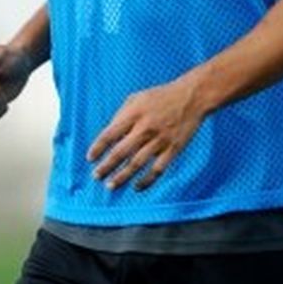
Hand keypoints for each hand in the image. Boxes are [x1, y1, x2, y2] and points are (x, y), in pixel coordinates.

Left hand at [88, 76, 205, 190]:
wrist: (192, 97)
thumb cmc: (160, 97)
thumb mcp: (136, 99)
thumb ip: (121, 116)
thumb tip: (108, 137)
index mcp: (133, 115)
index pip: (110, 135)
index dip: (98, 148)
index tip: (90, 159)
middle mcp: (145, 128)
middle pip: (120, 152)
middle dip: (106, 166)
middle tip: (96, 176)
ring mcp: (160, 140)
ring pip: (137, 164)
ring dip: (122, 177)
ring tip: (110, 185)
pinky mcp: (173, 149)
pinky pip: (158, 169)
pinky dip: (146, 180)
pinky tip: (136, 186)